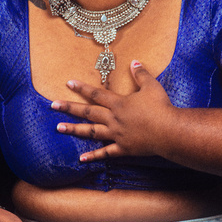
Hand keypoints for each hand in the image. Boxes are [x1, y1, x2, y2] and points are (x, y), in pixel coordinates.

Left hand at [51, 60, 174, 160]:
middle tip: (53, 105)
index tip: (68, 83)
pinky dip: (94, 156)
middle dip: (69, 107)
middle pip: (88, 112)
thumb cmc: (161, 107)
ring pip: (91, 132)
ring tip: (59, 128)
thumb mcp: (151, 86)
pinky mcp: (123, 148)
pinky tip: (81, 159)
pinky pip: (105, 153)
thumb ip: (141, 74)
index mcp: (119, 103)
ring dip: (74, 129)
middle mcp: (113, 119)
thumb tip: (134, 62)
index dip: (82, 88)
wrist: (169, 131)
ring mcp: (116, 135)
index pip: (96, 93)